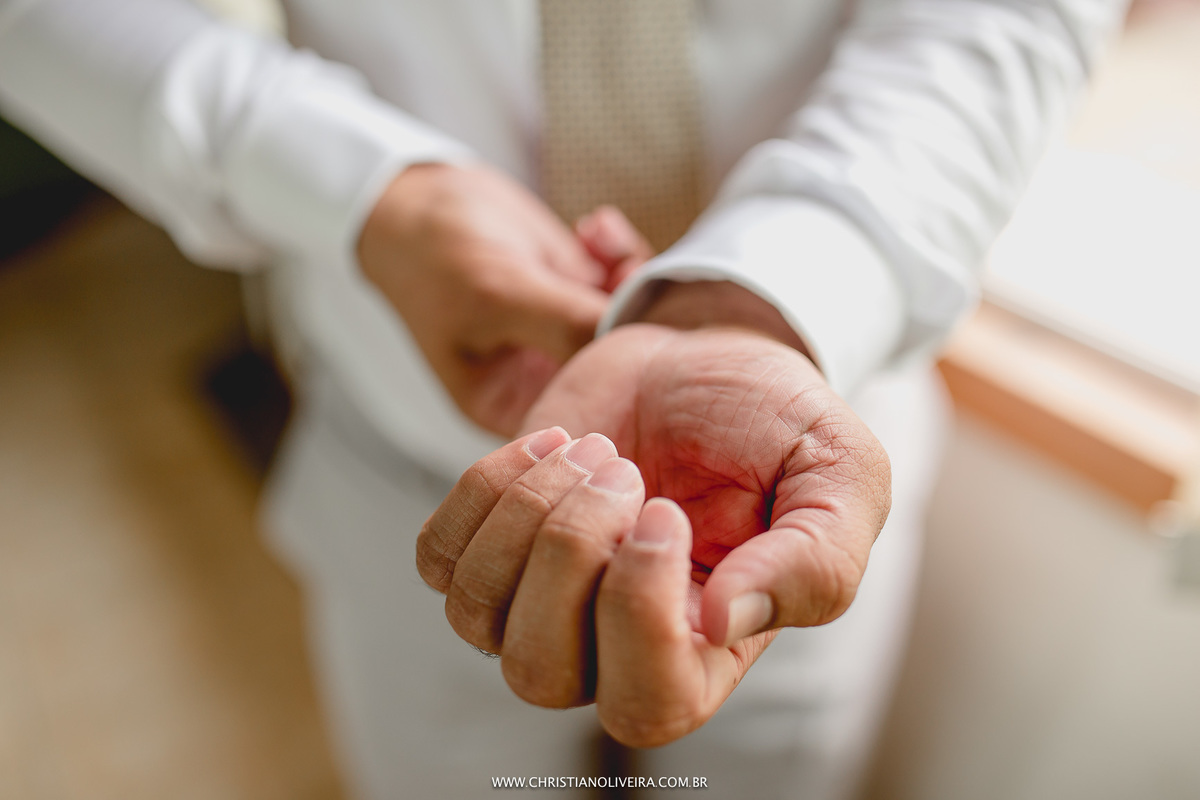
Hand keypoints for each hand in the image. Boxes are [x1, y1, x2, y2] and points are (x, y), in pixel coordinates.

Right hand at [357, 163, 649, 434]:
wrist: (418, 198)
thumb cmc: (437, 257)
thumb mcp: (498, 293)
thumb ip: (565, 324)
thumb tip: (640, 346)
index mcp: (513, 404)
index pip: (585, 418)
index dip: (624, 389)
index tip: (645, 344)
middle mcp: (546, 376)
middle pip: (621, 372)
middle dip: (638, 323)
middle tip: (631, 278)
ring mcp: (568, 333)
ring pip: (634, 322)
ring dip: (633, 276)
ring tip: (602, 239)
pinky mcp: (581, 293)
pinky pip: (628, 284)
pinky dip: (623, 251)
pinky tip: (594, 226)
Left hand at [417, 321, 890, 745]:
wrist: (705, 354)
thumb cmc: (776, 422)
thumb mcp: (839, 475)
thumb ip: (816, 561)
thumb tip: (725, 621)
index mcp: (706, 651)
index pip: (646, 703)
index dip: (638, 612)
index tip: (666, 509)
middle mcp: (612, 647)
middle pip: (540, 672)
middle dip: (568, 554)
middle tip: (622, 467)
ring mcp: (540, 602)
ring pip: (477, 616)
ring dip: (525, 513)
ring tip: (592, 448)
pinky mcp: (492, 545)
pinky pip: (437, 558)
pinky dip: (482, 490)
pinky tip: (550, 444)